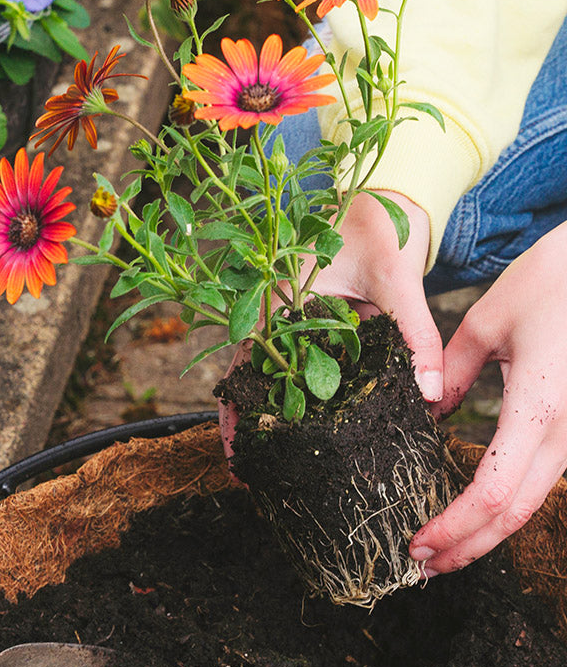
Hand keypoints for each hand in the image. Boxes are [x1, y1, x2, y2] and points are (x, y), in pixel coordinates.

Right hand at [220, 189, 440, 456]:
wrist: (386, 194)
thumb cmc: (381, 224)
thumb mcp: (397, 280)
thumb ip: (413, 335)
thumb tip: (429, 393)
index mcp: (278, 296)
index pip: (248, 364)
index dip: (237, 412)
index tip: (238, 451)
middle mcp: (275, 309)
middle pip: (252, 377)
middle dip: (249, 425)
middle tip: (253, 472)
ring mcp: (290, 316)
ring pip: (273, 373)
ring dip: (272, 413)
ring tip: (275, 459)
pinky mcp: (311, 319)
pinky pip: (301, 361)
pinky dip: (304, 391)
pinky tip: (315, 422)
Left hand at [410, 221, 566, 574]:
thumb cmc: (556, 278)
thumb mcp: (486, 322)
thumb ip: (450, 374)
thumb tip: (428, 412)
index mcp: (540, 407)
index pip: (494, 493)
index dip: (456, 529)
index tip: (417, 544)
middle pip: (517, 513)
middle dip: (468, 546)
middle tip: (422, 564)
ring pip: (535, 500)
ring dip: (488, 530)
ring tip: (443, 545)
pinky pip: (547, 476)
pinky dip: (510, 502)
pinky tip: (479, 508)